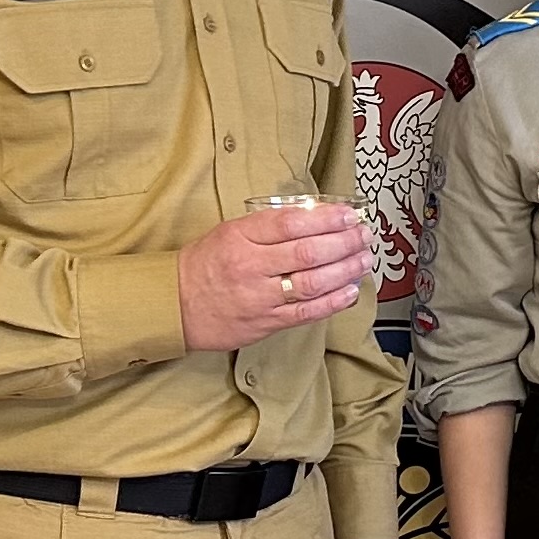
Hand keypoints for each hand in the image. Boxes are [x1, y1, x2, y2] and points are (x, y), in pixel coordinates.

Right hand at [180, 202, 371, 351]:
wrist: (174, 305)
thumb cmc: (205, 264)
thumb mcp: (229, 233)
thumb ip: (267, 227)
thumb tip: (314, 218)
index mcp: (240, 236)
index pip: (290, 224)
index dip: (326, 219)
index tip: (349, 215)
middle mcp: (250, 266)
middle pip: (307, 252)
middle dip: (343, 243)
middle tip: (364, 236)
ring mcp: (259, 297)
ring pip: (311, 282)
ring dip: (345, 271)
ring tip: (364, 260)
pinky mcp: (266, 322)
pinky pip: (306, 312)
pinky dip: (333, 302)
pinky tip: (350, 291)